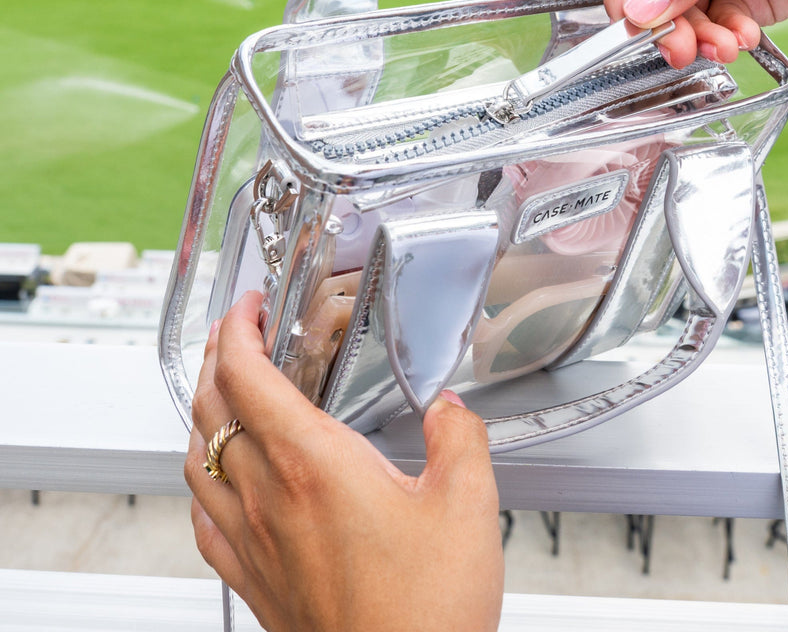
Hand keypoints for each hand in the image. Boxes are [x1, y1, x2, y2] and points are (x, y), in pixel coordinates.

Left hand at [186, 292, 503, 631]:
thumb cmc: (426, 614)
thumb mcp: (468, 505)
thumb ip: (459, 437)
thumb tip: (448, 408)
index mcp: (314, 465)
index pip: (248, 377)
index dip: (236, 330)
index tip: (247, 307)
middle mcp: (271, 499)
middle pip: (212, 408)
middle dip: (215, 356)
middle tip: (232, 332)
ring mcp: (255, 543)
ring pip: (198, 459)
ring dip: (201, 410)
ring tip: (220, 390)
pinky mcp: (255, 582)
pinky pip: (204, 518)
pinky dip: (201, 480)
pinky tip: (216, 483)